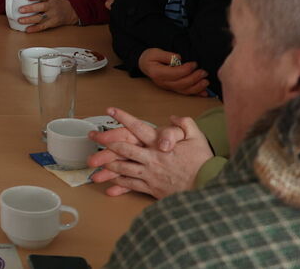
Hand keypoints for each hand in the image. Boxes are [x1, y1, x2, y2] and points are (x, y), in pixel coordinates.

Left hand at [17, 0, 77, 32]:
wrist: (69, 12)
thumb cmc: (54, 4)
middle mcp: (52, 6)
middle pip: (42, 7)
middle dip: (31, 8)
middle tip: (20, 9)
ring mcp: (53, 15)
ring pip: (41, 18)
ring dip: (30, 20)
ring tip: (20, 20)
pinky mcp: (53, 23)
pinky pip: (43, 26)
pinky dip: (35, 28)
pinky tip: (27, 29)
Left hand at [88, 108, 211, 198]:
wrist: (207, 187)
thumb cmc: (202, 162)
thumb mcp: (197, 137)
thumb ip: (184, 124)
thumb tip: (171, 118)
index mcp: (159, 145)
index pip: (137, 127)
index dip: (123, 117)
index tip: (110, 109)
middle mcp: (151, 159)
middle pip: (123, 148)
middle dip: (106, 142)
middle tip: (93, 137)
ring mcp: (150, 175)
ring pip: (123, 168)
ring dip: (109, 163)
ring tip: (97, 161)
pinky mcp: (152, 189)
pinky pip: (131, 186)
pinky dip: (119, 184)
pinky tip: (110, 183)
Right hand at [138, 48, 208, 94]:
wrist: (145, 64)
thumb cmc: (150, 57)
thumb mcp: (155, 52)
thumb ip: (167, 55)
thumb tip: (179, 58)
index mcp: (158, 73)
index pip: (175, 74)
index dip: (186, 69)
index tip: (194, 63)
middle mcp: (163, 83)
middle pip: (181, 83)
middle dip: (194, 78)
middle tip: (204, 72)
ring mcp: (168, 87)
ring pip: (184, 90)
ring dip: (197, 87)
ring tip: (206, 81)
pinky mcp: (173, 89)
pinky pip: (185, 93)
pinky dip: (196, 93)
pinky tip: (204, 93)